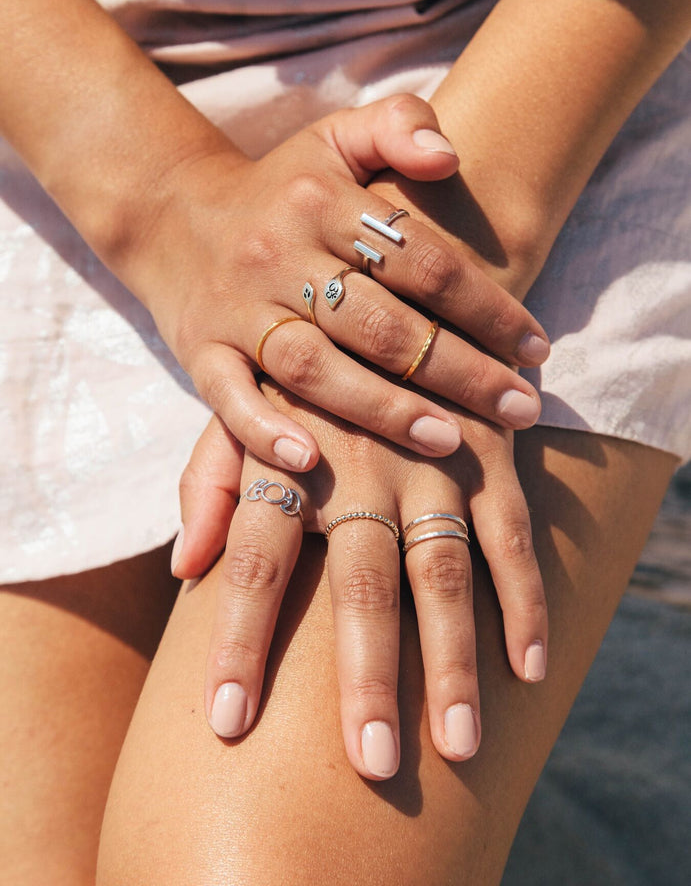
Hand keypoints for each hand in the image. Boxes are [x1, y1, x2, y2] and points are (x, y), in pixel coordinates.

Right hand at [134, 95, 548, 473]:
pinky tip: (311, 459)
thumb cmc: (280, 189)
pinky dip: (264, 430)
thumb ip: (398, 126)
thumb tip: (451, 158)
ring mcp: (236, 308)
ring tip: (453, 441)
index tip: (538, 349)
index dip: (489, 306)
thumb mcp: (334, 138)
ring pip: (315, 367)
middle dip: (460, 370)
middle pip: (382, 322)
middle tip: (523, 408)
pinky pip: (228, 396)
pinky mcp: (199, 352)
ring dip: (385, 409)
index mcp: (321, 200)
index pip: (423, 259)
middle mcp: (278, 254)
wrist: (172, 216)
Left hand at [174, 385, 547, 780]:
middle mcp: (358, 458)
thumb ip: (208, 479)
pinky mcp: (489, 447)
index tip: (227, 723)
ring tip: (458, 743)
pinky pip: (511, 532)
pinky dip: (524, 600)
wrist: (381, 278)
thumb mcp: (235, 400)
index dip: (239, 641)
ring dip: (454, 659)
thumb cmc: (297, 363)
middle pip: (358, 580)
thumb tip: (183, 568)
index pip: (255, 557)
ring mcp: (430, 454)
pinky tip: (528, 669)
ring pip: (442, 568)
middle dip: (365, 674)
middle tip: (371, 762)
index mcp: (287, 452)